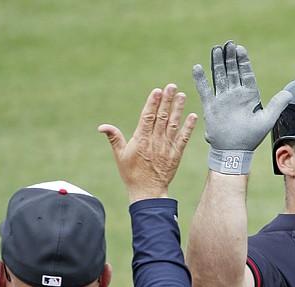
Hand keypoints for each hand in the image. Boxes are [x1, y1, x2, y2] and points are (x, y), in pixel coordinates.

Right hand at [99, 83, 196, 202]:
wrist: (147, 192)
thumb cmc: (132, 174)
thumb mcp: (120, 156)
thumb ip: (114, 138)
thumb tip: (102, 126)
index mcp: (141, 140)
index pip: (148, 117)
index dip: (153, 103)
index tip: (158, 90)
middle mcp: (155, 141)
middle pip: (162, 117)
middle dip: (167, 101)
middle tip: (172, 86)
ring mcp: (166, 147)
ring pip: (173, 125)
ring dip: (178, 109)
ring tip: (182, 96)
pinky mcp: (176, 154)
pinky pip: (183, 139)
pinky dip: (188, 127)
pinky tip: (193, 116)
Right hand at [192, 40, 290, 151]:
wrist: (233, 151)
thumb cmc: (251, 138)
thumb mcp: (267, 120)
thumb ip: (276, 105)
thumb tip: (289, 93)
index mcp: (249, 96)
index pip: (246, 74)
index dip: (243, 61)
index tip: (240, 49)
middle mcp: (235, 95)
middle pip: (232, 71)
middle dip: (230, 58)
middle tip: (228, 44)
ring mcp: (222, 99)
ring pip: (219, 76)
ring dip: (217, 63)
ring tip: (216, 49)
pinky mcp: (211, 106)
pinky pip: (205, 90)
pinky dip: (201, 79)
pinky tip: (197, 67)